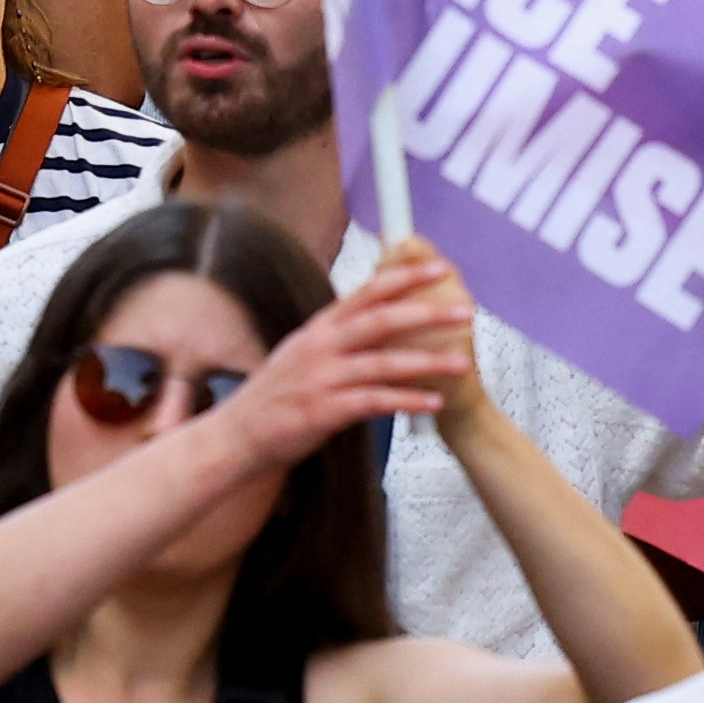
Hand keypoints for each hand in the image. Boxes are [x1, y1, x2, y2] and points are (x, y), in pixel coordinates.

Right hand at [224, 250, 474, 466]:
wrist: (239, 434)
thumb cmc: (275, 396)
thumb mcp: (302, 355)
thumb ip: (336, 338)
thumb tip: (372, 321)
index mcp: (318, 329)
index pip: (365, 293)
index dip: (402, 278)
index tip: (436, 268)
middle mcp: (320, 347)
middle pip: (380, 321)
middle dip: (425, 313)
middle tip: (464, 310)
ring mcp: (321, 378)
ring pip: (382, 363)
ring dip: (426, 362)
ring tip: (461, 362)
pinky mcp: (324, 410)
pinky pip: (374, 402)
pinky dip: (406, 400)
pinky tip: (433, 402)